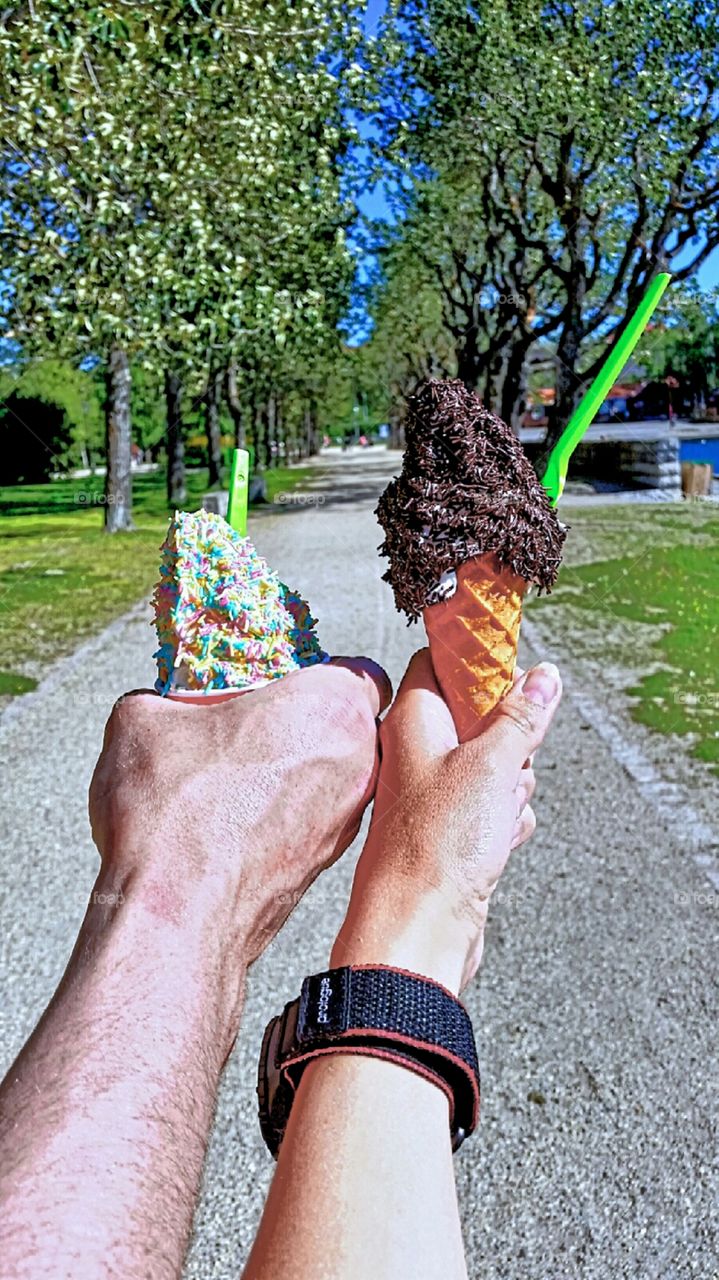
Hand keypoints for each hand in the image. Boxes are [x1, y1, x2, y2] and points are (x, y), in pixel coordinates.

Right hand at [89, 657, 390, 969]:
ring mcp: (347, 822)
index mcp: (331, 706)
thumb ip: (162, 699)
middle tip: (250, 727)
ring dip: (294, 774)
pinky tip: (231, 822)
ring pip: (333, 780)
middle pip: (348, 728)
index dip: (322, 674)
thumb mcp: (142, 720)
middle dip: (305, 724)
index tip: (281, 682)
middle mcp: (357, 764)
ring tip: (233, 778)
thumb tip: (156, 708)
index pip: (362, 673)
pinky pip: (313, 823)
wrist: (176, 917)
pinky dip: (283, 817)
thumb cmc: (175, 812)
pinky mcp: (325, 867)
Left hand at [331, 649, 561, 992]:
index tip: (513, 668)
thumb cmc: (434, 846)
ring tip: (500, 809)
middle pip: (479, 717)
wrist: (418, 930)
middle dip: (512, 737)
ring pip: (496, 766)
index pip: (438, 664)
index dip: (477, 661)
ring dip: (514, 784)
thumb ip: (521, 717)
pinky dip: (507, 821)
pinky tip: (500, 840)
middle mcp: (418, 753)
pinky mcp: (453, 832)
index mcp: (412, 721)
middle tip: (510, 759)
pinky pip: (496, 808)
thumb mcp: (492, 764)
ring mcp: (435, 794)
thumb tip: (543, 676)